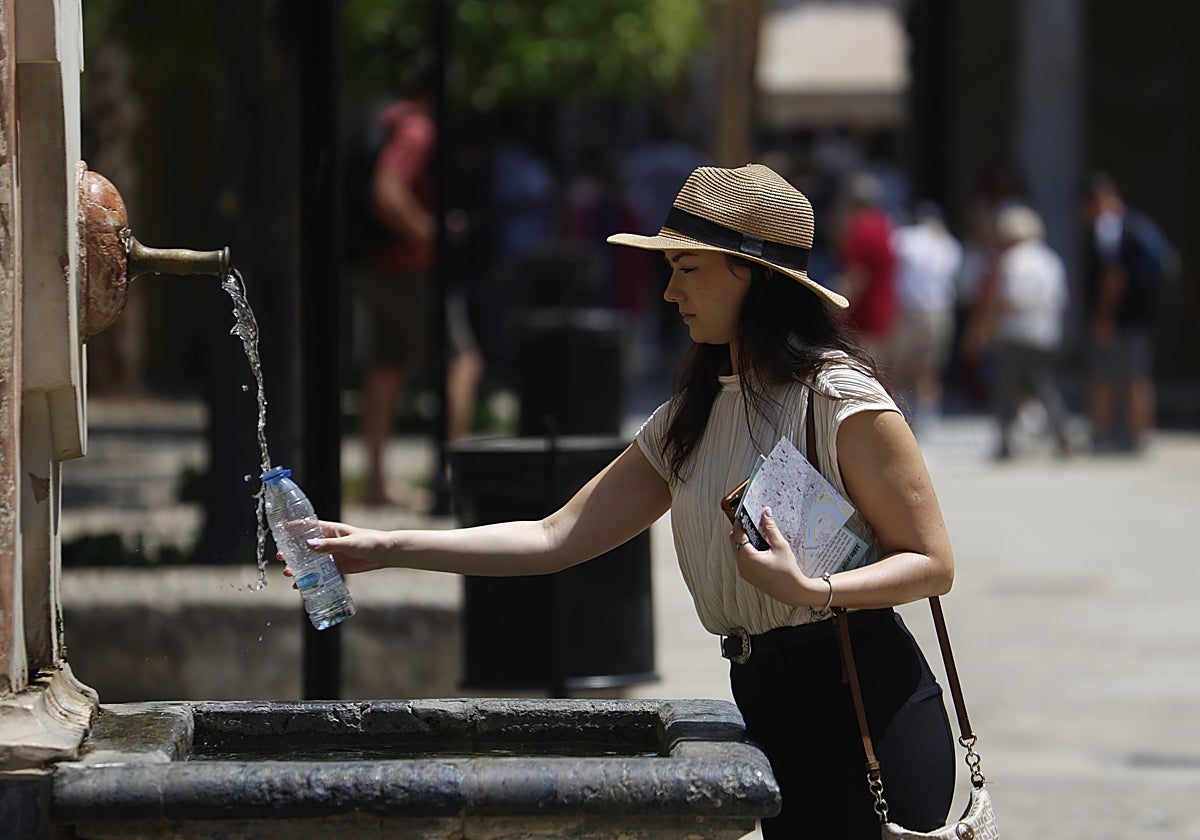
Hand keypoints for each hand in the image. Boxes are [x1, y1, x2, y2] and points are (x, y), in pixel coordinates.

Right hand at [278, 520, 393, 579]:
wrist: (384, 554)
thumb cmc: (369, 542)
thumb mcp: (348, 543)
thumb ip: (329, 545)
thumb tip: (308, 545)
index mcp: (330, 530)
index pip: (308, 527)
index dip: (294, 528)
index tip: (279, 531)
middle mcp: (328, 542)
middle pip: (305, 546)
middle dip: (291, 552)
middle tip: (279, 557)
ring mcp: (331, 555)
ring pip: (310, 561)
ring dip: (298, 567)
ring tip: (288, 573)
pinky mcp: (337, 568)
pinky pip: (320, 574)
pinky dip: (310, 579)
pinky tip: (300, 586)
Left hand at [731, 507, 824, 607]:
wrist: (793, 592)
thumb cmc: (788, 571)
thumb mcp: (780, 546)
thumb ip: (771, 529)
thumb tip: (765, 513)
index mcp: (748, 557)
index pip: (737, 534)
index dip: (740, 522)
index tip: (744, 513)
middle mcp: (742, 565)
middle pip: (734, 542)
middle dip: (740, 530)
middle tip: (751, 520)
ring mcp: (744, 572)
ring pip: (737, 550)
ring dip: (743, 540)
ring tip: (756, 531)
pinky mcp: (748, 575)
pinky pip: (742, 558)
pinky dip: (746, 549)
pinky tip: (759, 544)